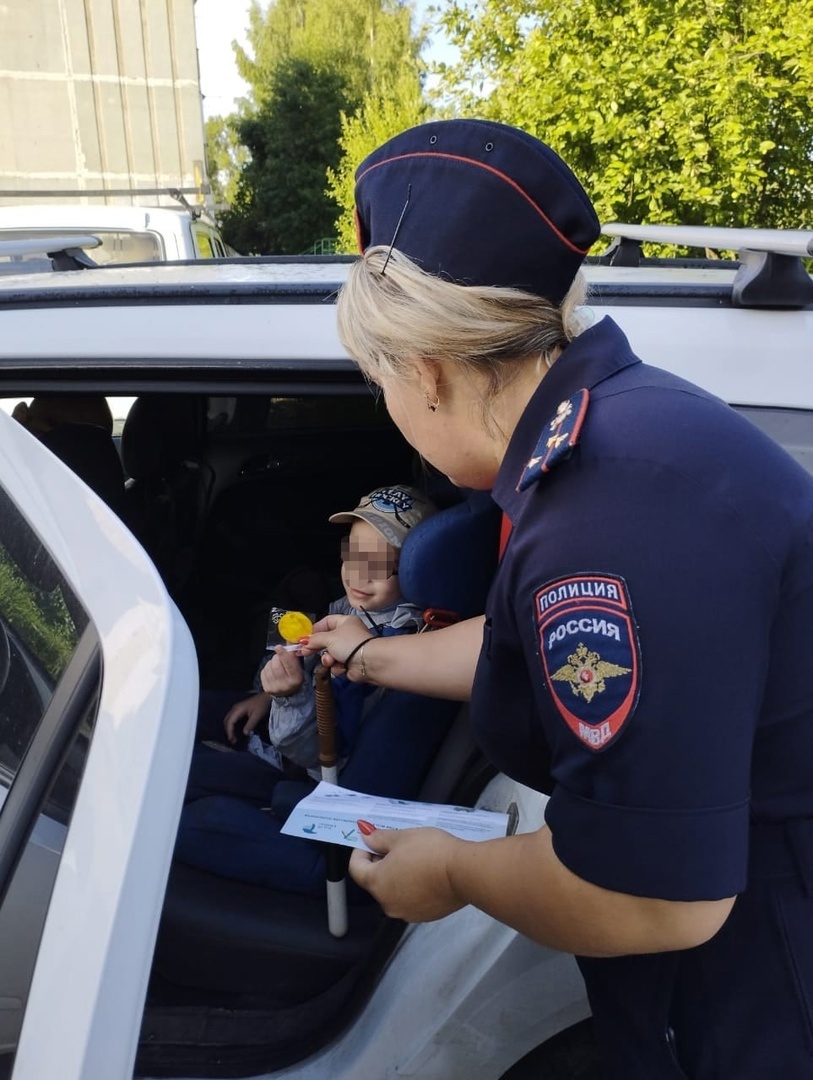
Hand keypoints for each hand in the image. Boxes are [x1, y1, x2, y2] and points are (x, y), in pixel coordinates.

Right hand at [223, 692, 271, 742]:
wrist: (266, 696)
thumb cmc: (262, 705)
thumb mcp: (257, 716)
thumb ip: (250, 724)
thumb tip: (244, 734)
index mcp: (237, 709)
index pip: (229, 722)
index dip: (229, 732)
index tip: (232, 740)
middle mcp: (234, 709)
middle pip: (226, 721)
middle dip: (228, 731)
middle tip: (233, 741)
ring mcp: (236, 709)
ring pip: (228, 720)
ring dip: (229, 729)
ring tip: (233, 738)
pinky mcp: (239, 710)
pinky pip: (232, 719)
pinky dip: (232, 726)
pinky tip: (236, 732)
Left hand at [259, 646, 304, 695]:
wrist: (288, 694)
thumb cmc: (294, 677)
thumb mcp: (298, 668)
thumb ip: (293, 656)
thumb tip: (289, 640)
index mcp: (296, 679)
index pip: (288, 664)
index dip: (283, 654)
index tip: (279, 647)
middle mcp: (285, 685)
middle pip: (276, 664)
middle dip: (277, 657)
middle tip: (280, 656)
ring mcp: (275, 688)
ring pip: (269, 667)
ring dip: (272, 662)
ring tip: (277, 665)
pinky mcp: (266, 688)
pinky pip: (264, 671)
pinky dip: (267, 668)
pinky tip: (272, 670)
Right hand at [301, 614, 370, 678]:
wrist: (367, 662)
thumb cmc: (349, 643)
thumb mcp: (328, 638)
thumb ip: (314, 639)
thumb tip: (302, 641)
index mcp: (345, 622)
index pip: (326, 622)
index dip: (315, 629)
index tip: (304, 638)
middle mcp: (347, 634)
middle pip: (326, 640)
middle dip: (317, 647)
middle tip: (304, 652)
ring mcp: (348, 650)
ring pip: (330, 654)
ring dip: (328, 658)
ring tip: (331, 660)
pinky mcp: (349, 663)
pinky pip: (336, 664)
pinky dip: (337, 666)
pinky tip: (341, 666)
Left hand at [349, 824, 467, 921]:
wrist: (463, 872)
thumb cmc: (429, 851)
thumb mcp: (402, 837)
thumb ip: (379, 838)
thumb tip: (365, 836)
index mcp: (376, 883)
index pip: (356, 869)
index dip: (360, 851)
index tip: (373, 839)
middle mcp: (387, 903)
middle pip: (375, 881)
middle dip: (381, 863)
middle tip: (396, 846)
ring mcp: (406, 913)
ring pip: (393, 891)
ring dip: (397, 876)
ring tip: (414, 859)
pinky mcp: (424, 916)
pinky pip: (410, 899)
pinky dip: (412, 887)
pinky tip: (426, 874)